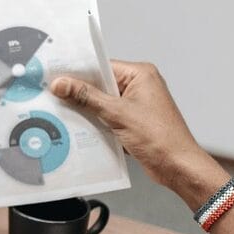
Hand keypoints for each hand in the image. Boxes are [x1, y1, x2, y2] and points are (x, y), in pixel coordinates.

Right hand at [51, 60, 219, 190]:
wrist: (178, 167)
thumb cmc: (162, 138)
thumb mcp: (117, 114)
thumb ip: (87, 97)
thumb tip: (63, 84)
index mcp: (141, 75)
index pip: (101, 66)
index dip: (78, 72)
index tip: (56, 77)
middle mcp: (139, 86)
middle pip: (99, 84)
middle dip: (79, 92)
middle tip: (55, 96)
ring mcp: (135, 105)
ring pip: (100, 101)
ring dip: (85, 109)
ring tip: (64, 112)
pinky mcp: (131, 121)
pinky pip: (105, 116)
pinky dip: (93, 121)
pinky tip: (79, 127)